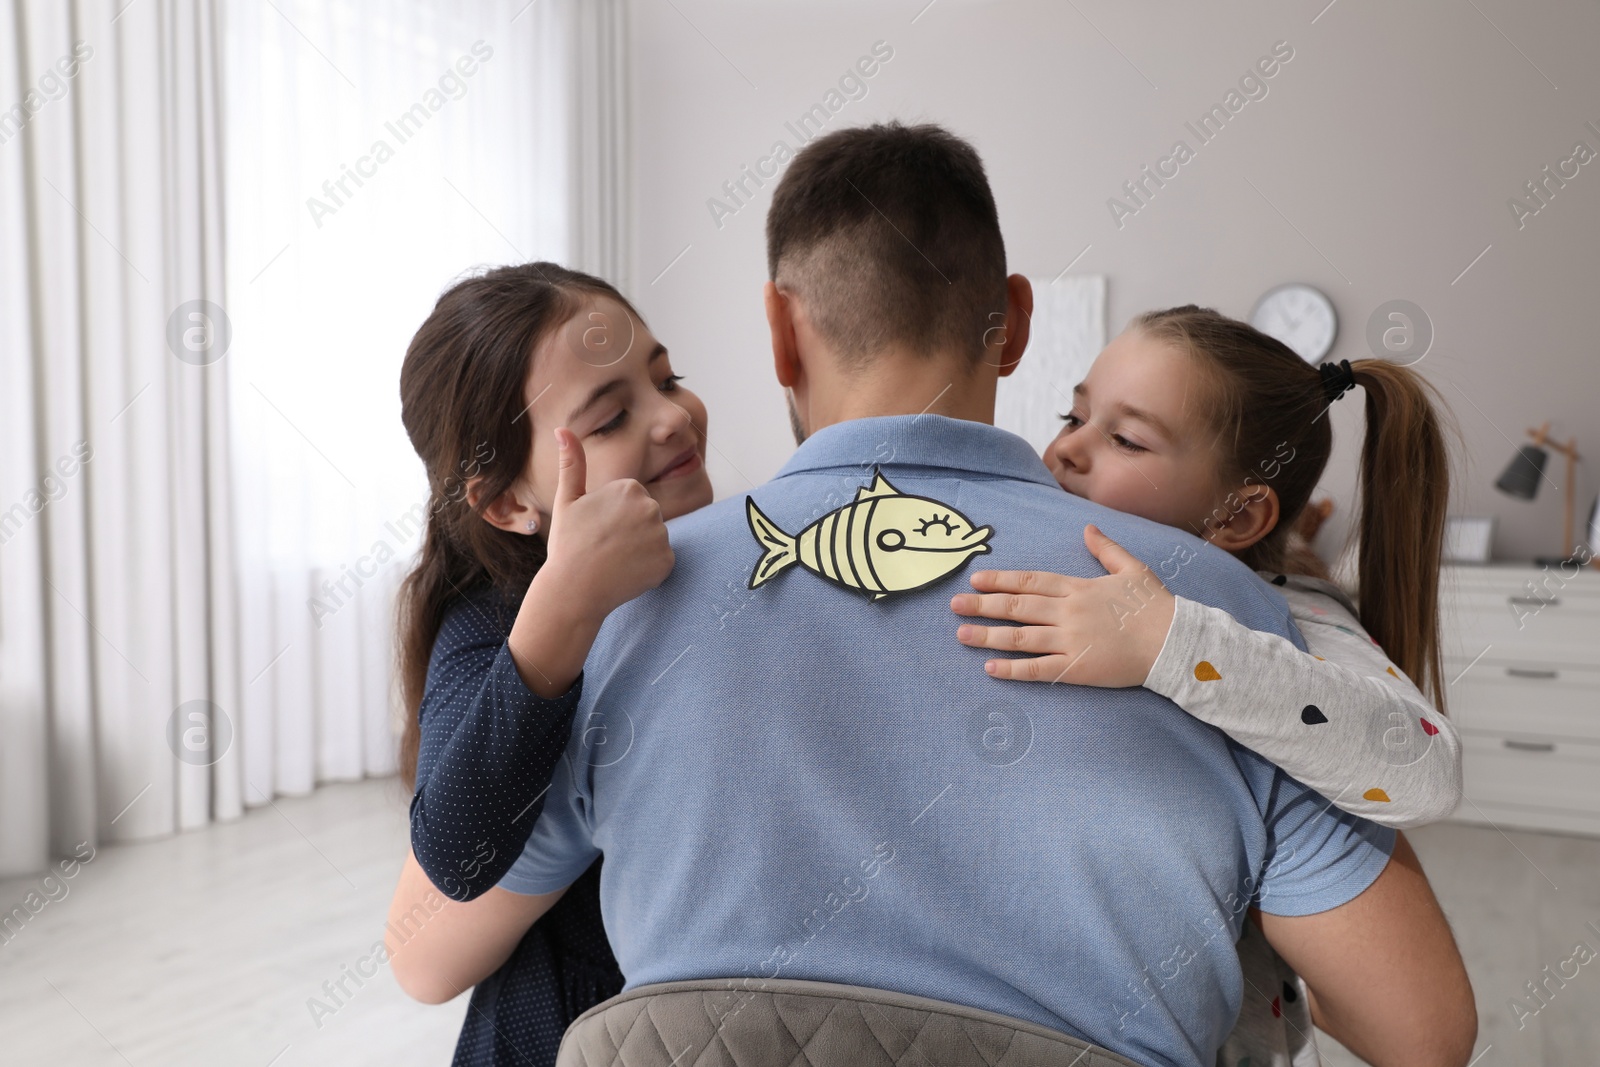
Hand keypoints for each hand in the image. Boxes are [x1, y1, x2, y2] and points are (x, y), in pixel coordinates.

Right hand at [540, 427, 674, 620]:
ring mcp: (661, 536)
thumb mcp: (567, 500)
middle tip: (604, 545)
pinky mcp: (668, 561)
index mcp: (629, 488)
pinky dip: (647, 568)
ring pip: (654, 538)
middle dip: (629, 529)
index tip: (597, 528)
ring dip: (638, 548)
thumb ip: (572, 463)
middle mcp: (651, 507)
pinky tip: (626, 573)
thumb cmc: (567, 544)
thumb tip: (562, 429)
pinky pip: (661, 560)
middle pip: (646, 516)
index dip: (612, 515)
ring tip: (613, 559)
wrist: (573, 590)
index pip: (631, 498)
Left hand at [949, 524, 1175, 686]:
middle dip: (982, 605)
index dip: (1000, 581)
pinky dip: (1012, 669)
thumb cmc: (1155, 605)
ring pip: (1019, 637)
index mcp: (1078, 588)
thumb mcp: (1132, 568)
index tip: (975, 580)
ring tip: (961, 634)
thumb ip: (1106, 548)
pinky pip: (1038, 669)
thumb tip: (1087, 528)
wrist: (1175, 642)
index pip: (1030, 581)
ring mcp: (1070, 641)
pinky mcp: (1076, 668)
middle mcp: (1068, 612)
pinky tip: (990, 669)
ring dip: (987, 636)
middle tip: (953, 605)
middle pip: (1016, 607)